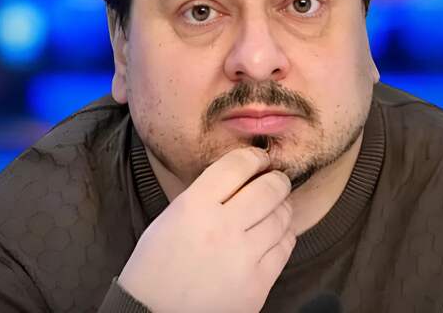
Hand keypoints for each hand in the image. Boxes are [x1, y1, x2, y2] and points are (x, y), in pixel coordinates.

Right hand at [117, 147, 295, 312]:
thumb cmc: (158, 265)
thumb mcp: (171, 217)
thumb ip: (205, 195)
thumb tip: (243, 176)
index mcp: (194, 207)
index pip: (238, 165)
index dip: (254, 158)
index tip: (258, 159)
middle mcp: (222, 228)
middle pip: (269, 188)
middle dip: (277, 179)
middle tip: (275, 180)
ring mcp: (243, 258)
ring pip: (282, 217)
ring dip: (282, 207)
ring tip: (275, 208)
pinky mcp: (257, 285)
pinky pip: (285, 248)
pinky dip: (283, 236)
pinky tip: (273, 235)